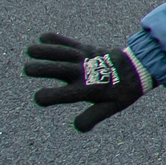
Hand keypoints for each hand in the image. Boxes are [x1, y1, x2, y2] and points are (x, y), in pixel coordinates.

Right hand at [27, 33, 150, 131]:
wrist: (138, 67)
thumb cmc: (122, 90)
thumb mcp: (111, 108)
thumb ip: (92, 118)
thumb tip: (77, 127)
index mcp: (86, 90)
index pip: (62, 95)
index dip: (47, 97)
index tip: (41, 98)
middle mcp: (83, 72)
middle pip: (58, 69)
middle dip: (41, 68)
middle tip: (28, 69)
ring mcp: (84, 58)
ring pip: (62, 53)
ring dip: (45, 51)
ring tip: (30, 50)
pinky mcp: (86, 48)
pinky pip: (69, 42)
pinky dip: (57, 39)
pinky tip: (43, 37)